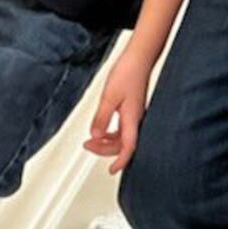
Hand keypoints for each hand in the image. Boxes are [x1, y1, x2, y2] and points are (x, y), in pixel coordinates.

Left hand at [84, 47, 155, 174]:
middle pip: (124, 145)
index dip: (120, 161)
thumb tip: (95, 135)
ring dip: (108, 141)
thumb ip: (102, 118)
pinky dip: (113, 133)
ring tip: (92, 139)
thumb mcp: (109, 97)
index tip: (111, 170)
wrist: (139, 58)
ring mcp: (136, 114)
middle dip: (105, 150)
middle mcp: (136, 119)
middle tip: (88, 146)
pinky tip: (104, 129)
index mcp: (132, 119)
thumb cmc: (128, 73)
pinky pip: (124, 128)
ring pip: (124, 137)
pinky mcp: (134, 109)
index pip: (128, 148)